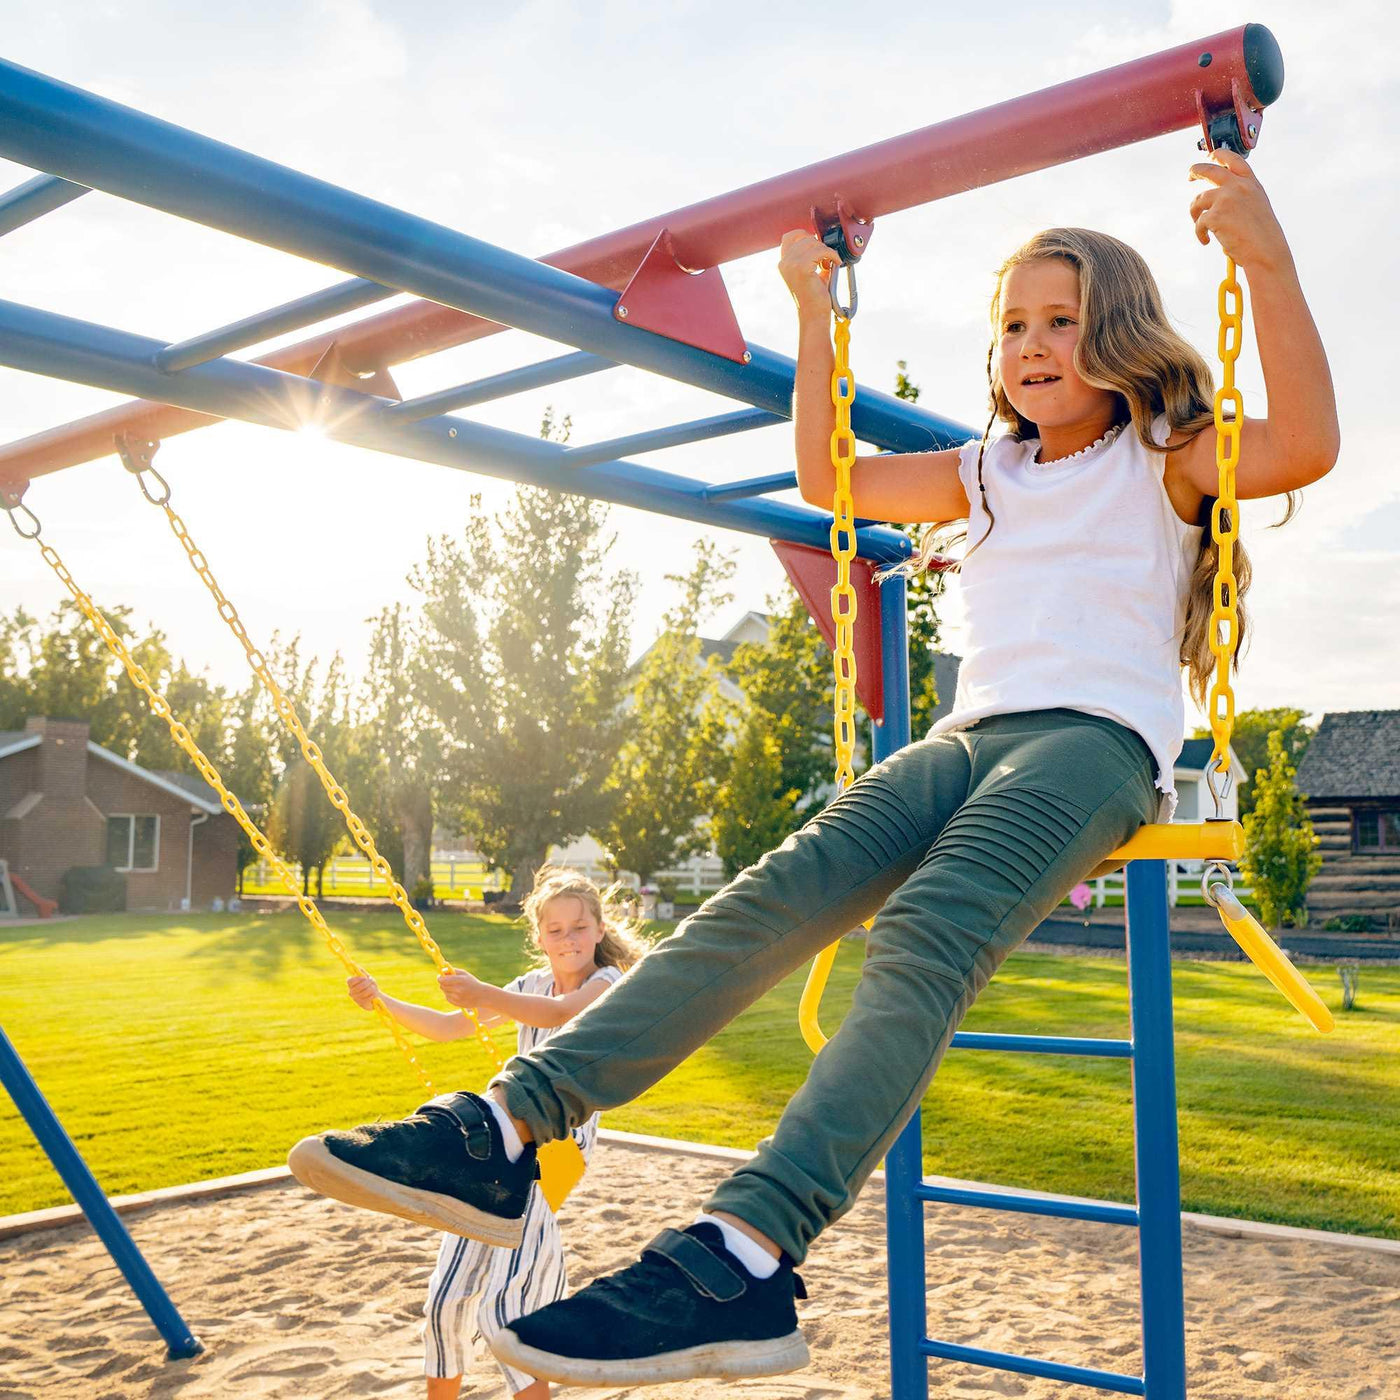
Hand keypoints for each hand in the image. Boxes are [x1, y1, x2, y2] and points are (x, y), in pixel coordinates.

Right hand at [346, 973, 379, 1010]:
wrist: (376, 997)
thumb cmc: (371, 985)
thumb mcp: (368, 978)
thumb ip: (362, 973)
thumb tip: (357, 967)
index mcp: (351, 984)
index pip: (349, 981)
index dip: (357, 979)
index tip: (365, 978)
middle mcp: (351, 992)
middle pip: (357, 987)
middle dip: (367, 983)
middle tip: (372, 981)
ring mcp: (355, 998)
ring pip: (363, 992)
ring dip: (371, 989)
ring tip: (374, 988)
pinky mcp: (360, 1004)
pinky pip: (367, 998)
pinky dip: (372, 995)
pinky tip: (374, 995)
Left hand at [438, 967, 490, 1010]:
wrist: (481, 995)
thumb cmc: (472, 982)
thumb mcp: (464, 974)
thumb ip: (453, 971)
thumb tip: (442, 970)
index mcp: (460, 980)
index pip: (443, 980)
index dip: (440, 978)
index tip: (440, 977)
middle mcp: (458, 990)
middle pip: (442, 986)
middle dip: (443, 983)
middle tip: (448, 981)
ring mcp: (457, 997)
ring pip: (444, 992)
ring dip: (447, 989)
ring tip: (456, 988)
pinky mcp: (456, 1003)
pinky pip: (447, 997)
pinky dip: (450, 995)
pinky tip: (457, 993)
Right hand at [778, 229, 839, 318]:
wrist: (814, 315)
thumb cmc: (814, 296)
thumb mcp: (810, 271)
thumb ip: (812, 257)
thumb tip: (823, 242)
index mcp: (783, 263)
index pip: (790, 236)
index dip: (806, 236)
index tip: (818, 246)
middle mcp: (784, 263)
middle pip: (805, 238)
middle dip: (820, 246)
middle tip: (828, 259)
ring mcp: (791, 265)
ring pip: (814, 243)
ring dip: (827, 251)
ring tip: (831, 263)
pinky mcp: (802, 268)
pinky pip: (821, 251)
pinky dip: (832, 255)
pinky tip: (836, 263)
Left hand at [1187, 149, 1289, 271]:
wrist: (1265, 252)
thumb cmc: (1262, 236)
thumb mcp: (1256, 207)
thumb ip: (1240, 196)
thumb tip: (1216, 197)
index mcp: (1251, 184)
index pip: (1234, 160)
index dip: (1219, 155)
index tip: (1210, 155)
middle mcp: (1238, 186)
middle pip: (1209, 170)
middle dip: (1196, 171)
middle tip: (1190, 175)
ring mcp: (1226, 198)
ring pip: (1198, 200)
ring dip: (1195, 213)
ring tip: (1202, 228)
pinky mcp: (1215, 214)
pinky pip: (1198, 223)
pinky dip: (1199, 233)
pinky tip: (1206, 241)